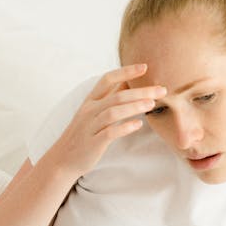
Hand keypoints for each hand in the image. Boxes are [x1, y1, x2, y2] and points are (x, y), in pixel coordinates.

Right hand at [53, 64, 166, 178]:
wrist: (63, 159)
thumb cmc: (84, 134)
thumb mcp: (93, 113)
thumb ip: (109, 99)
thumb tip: (129, 82)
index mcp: (90, 101)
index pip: (107, 79)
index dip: (125, 71)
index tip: (145, 67)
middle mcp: (89, 111)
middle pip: (117, 96)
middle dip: (140, 91)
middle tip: (162, 90)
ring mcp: (90, 127)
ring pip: (113, 112)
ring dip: (134, 107)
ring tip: (152, 104)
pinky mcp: (93, 143)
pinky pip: (109, 133)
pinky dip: (124, 127)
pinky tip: (138, 125)